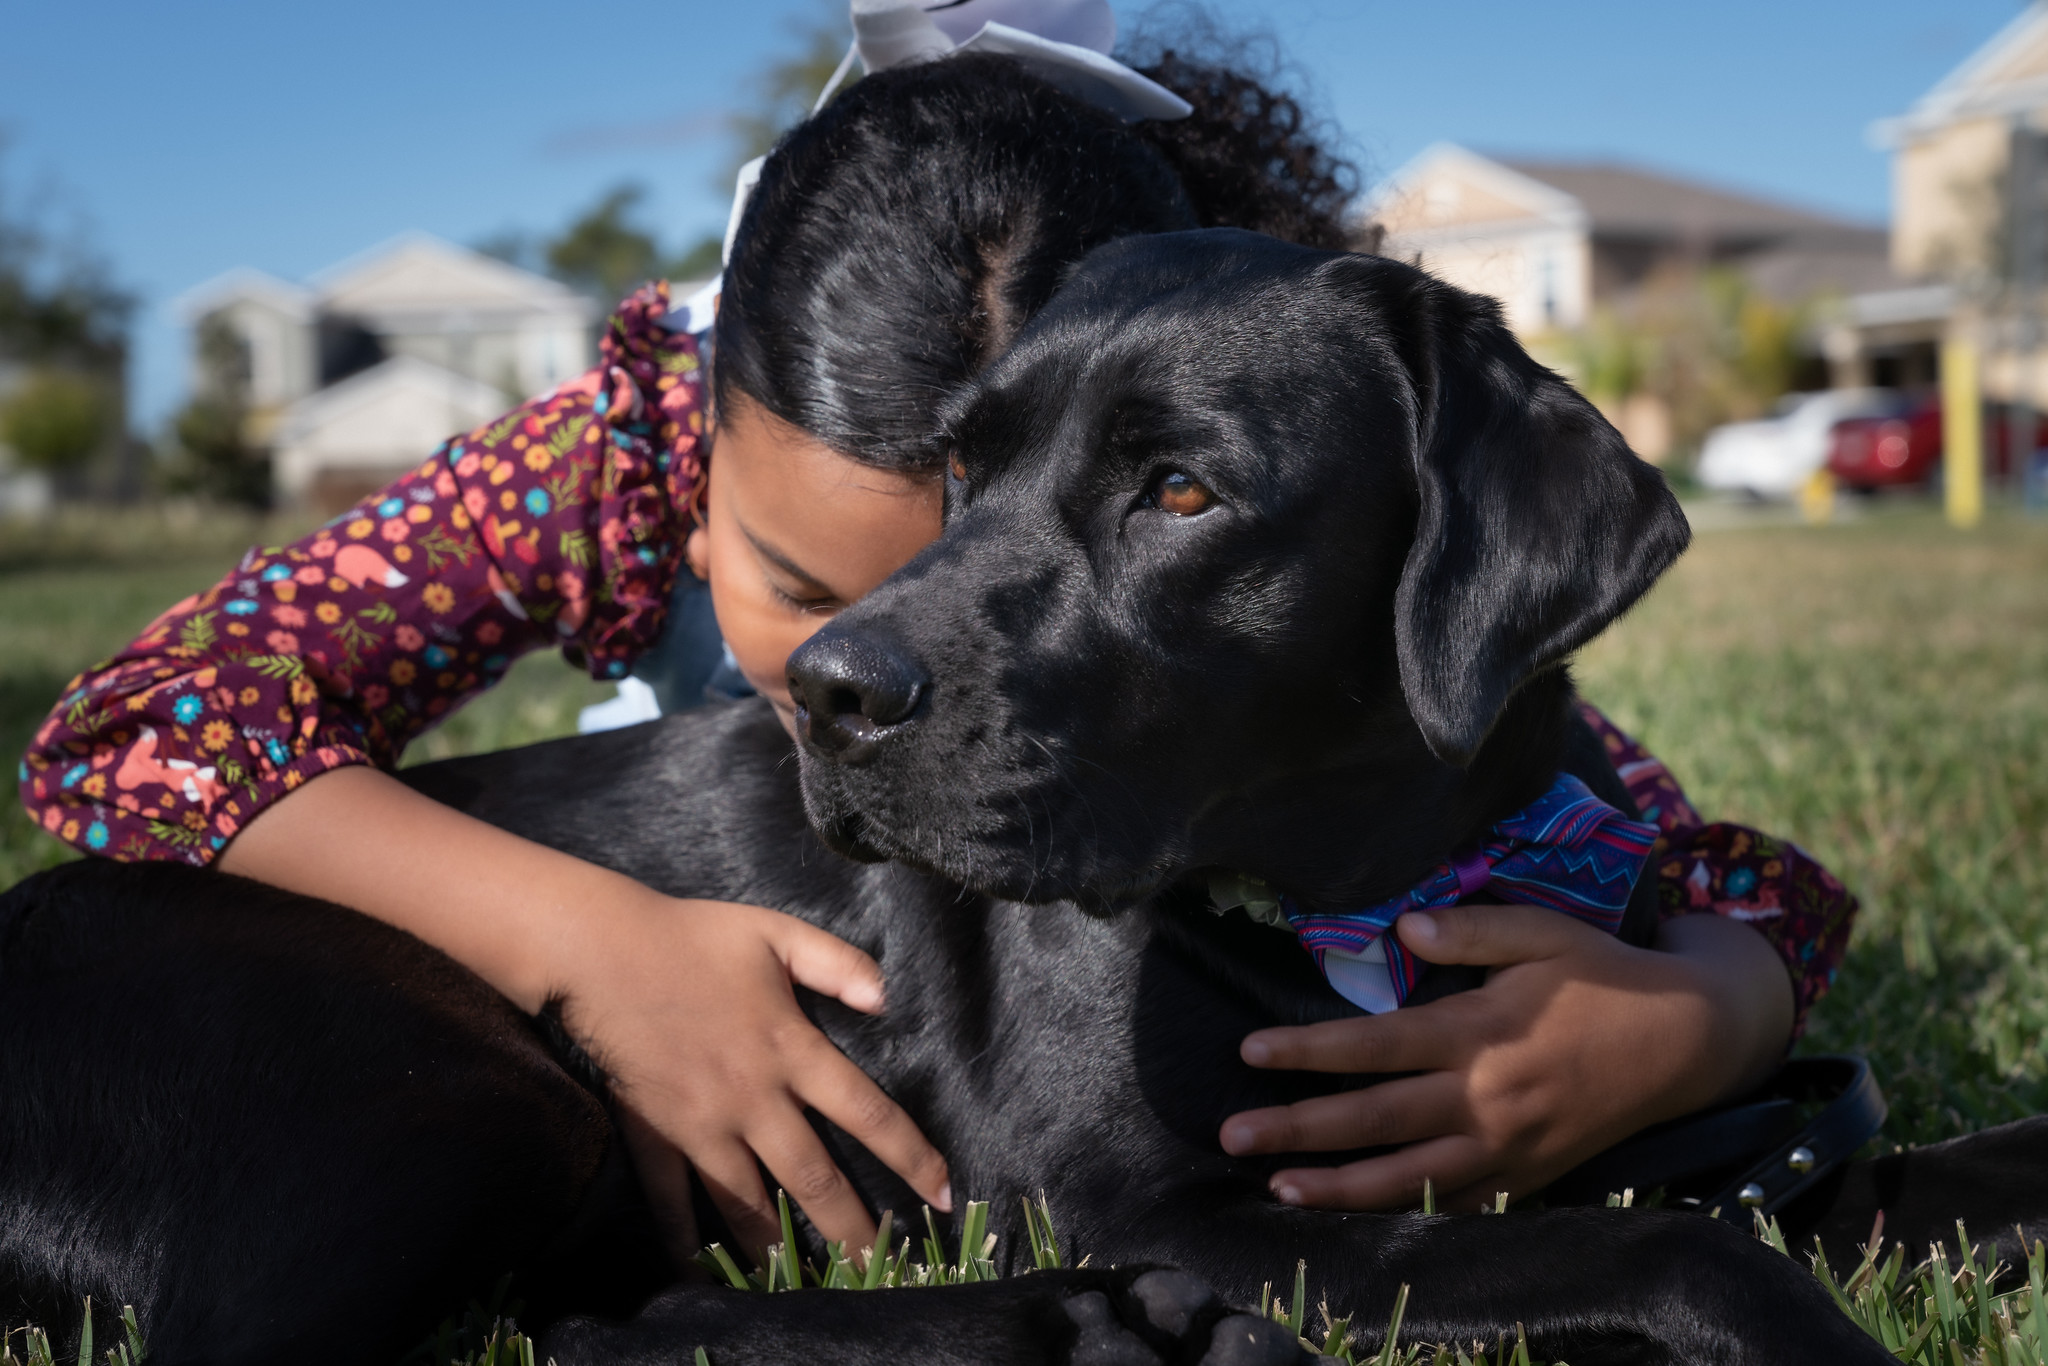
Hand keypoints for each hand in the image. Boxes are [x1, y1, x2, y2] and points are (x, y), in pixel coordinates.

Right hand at [558, 893, 951, 1263]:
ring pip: (749, 1203)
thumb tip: (887, 1000)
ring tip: (802, 1283)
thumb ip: (838, 964)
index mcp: (792, 1050)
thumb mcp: (777, 934)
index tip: (942, 1195)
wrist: (601, 950)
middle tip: (882, 1269)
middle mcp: (755, 1099)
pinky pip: (673, 1198)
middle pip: (816, 1179)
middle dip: (855, 1230)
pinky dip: (685, 1238)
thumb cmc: (694, 937)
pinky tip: (699, 1269)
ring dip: (778, 1248)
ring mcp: (702, 1123)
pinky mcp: (655, 1133)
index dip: (912, 1157)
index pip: (868, 1114)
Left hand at [1216, 907, 1792, 1211]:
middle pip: (1374, 1119)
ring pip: (1407, 1177)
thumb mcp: (1541, 932)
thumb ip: (1471, 929)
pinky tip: (1358, 1214)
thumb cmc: (1602, 975)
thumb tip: (1404, 925)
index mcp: (1478, 1033)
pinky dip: (1406, 1212)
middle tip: (1232, 1132)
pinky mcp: (1528, 1175)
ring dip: (1338, 1185)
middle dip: (1298, 1128)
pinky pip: (1457, 1203)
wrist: (1685, 1041)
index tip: (1250, 1051)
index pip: (1374, 1047)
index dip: (1308, 1050)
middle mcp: (1484, 1098)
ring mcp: (1506, 1146)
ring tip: (1278, 1186)